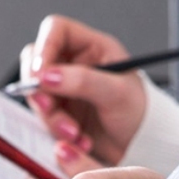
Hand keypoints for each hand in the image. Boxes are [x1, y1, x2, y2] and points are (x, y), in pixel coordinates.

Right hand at [22, 15, 146, 165]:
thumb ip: (83, 81)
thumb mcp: (116, 93)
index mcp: (93, 47)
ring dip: (50, 116)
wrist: (142, 148)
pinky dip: (54, 130)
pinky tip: (77, 139)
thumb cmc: (140, 114)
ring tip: (74, 132)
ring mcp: (64, 90)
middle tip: (48, 105)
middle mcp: (75, 65)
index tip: (40, 73)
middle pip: (36, 62)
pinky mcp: (60, 113)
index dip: (44, 47)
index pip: (56, 30)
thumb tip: (48, 75)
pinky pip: (43, 117)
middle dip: (39, 88)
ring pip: (37, 94)